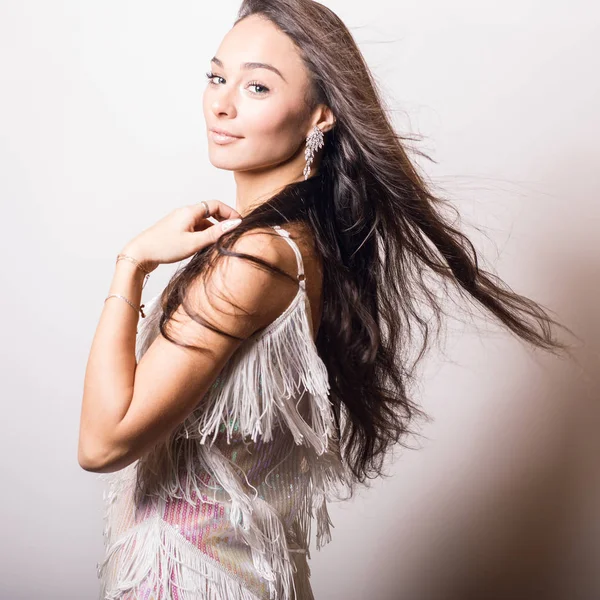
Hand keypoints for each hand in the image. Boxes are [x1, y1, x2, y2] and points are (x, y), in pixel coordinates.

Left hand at [120, 201, 241, 271]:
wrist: (139, 255)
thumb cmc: (163, 248)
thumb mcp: (193, 242)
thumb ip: (215, 234)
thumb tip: (234, 224)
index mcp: (189, 212)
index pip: (215, 204)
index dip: (230, 212)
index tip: (239, 223)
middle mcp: (184, 214)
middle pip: (210, 211)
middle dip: (223, 220)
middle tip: (233, 232)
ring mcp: (179, 222)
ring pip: (202, 221)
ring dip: (213, 229)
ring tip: (221, 242)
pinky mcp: (175, 231)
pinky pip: (195, 228)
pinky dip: (204, 235)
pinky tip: (205, 247)